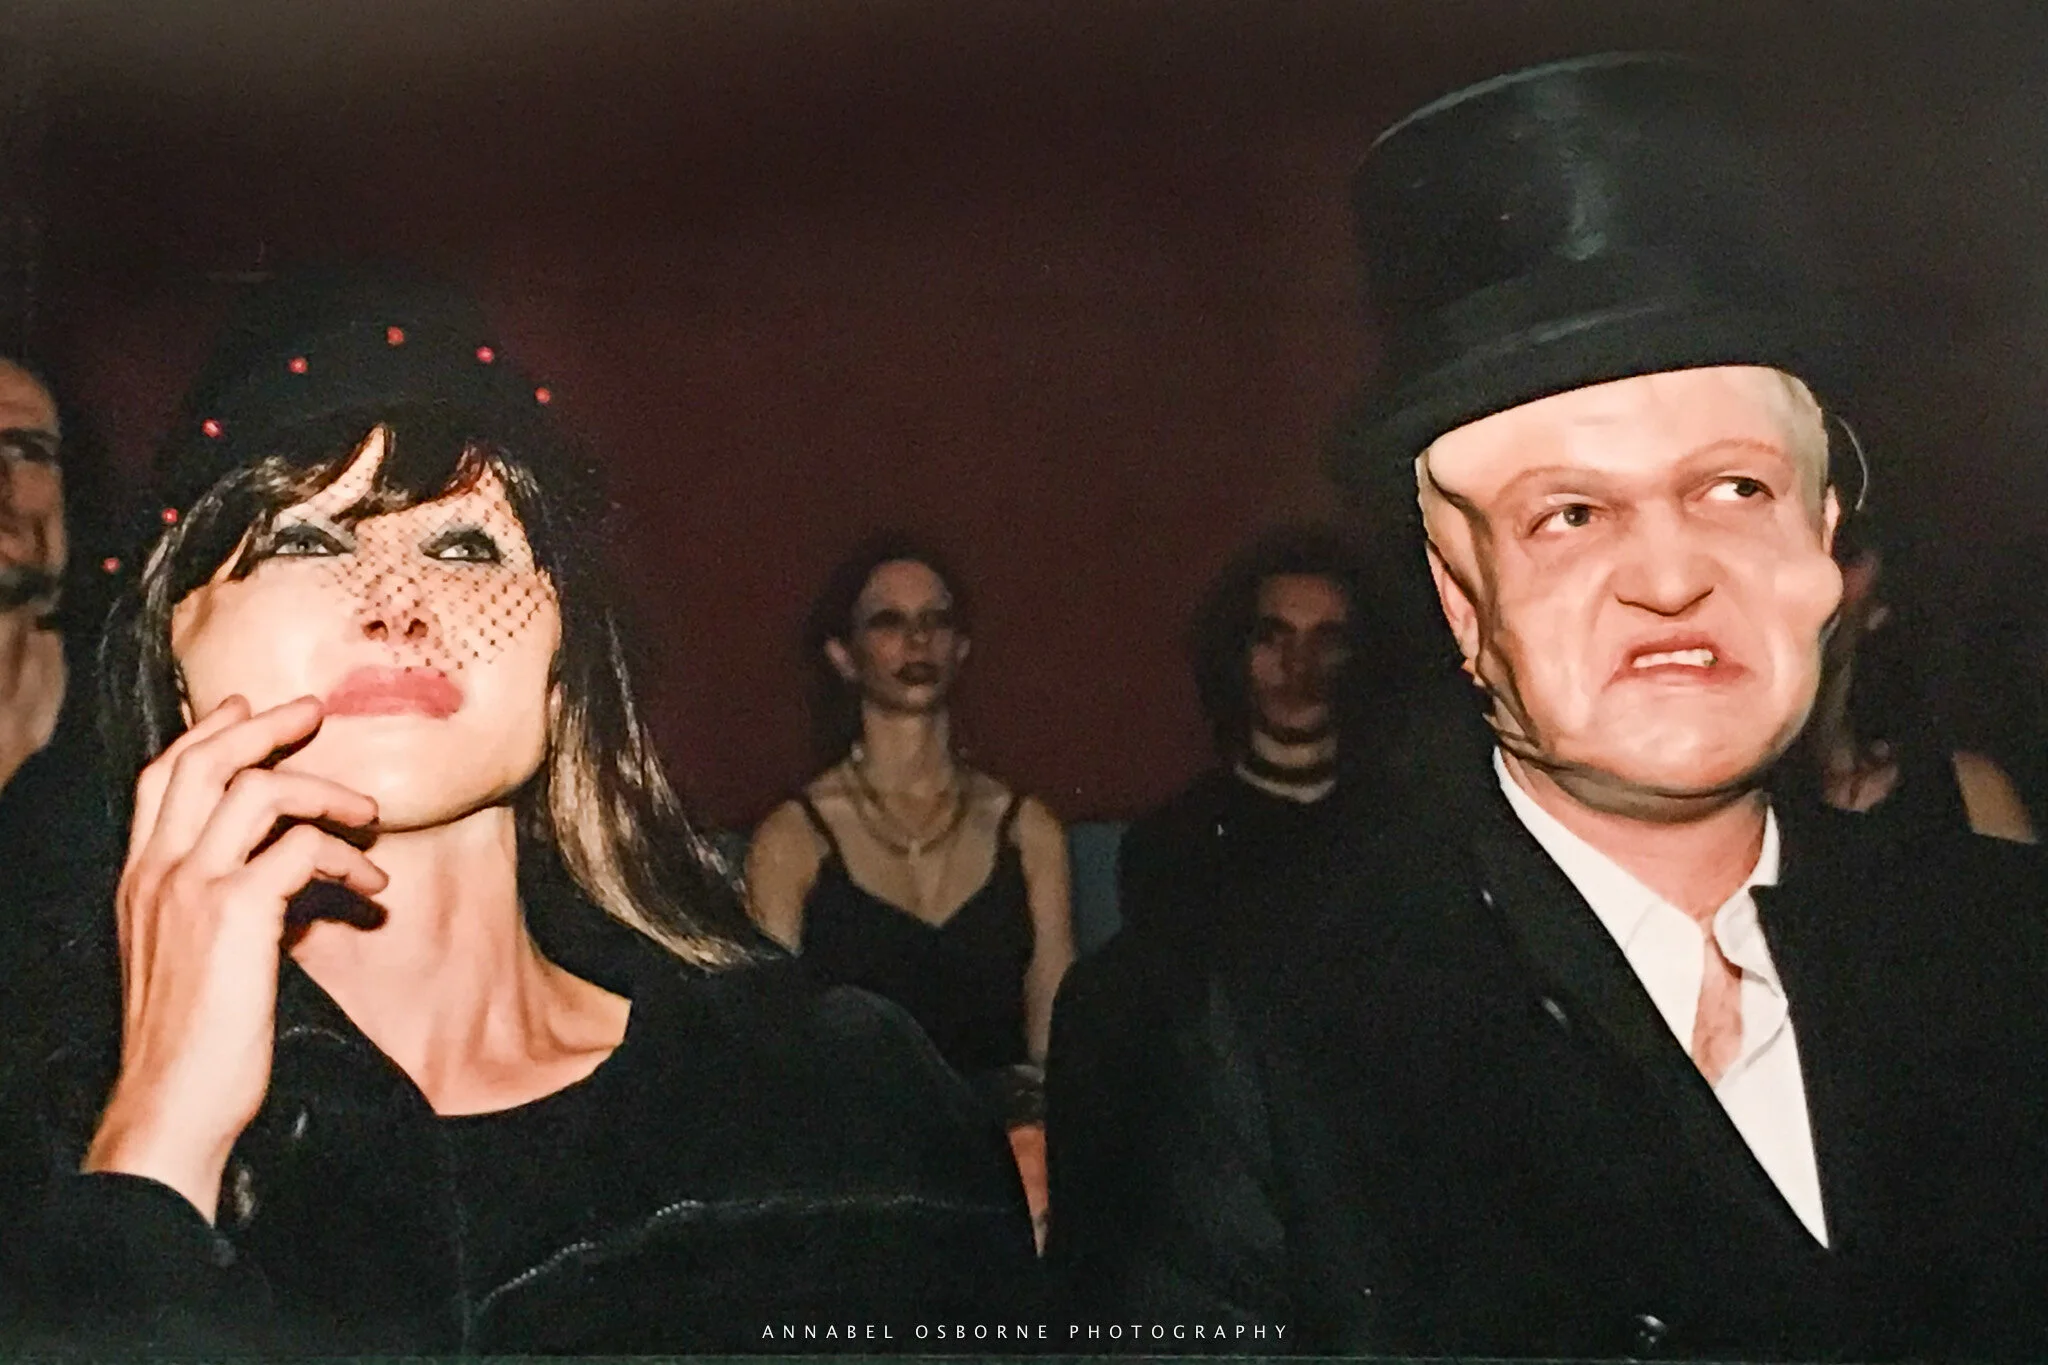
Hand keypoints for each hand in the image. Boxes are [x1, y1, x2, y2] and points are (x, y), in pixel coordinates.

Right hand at [83, 695, 385, 1222]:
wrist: (172, 1106)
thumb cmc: (195, 1044)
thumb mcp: (195, 959)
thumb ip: (221, 906)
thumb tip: (283, 872)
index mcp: (137, 880)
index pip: (162, 778)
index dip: (207, 734)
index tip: (248, 707)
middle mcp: (154, 873)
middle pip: (202, 762)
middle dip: (263, 727)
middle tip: (314, 712)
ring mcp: (189, 889)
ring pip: (257, 790)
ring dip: (326, 792)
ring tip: (371, 815)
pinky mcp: (233, 913)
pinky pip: (300, 849)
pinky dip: (344, 858)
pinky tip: (371, 890)